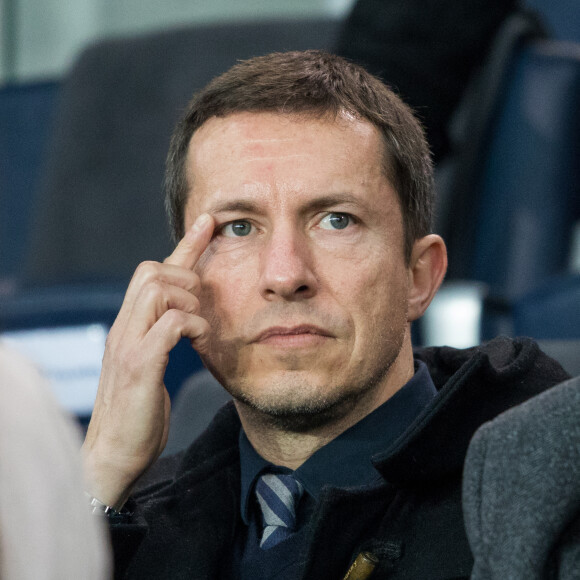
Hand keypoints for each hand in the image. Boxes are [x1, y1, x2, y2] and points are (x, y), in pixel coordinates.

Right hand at [82, 214, 213, 508]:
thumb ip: (162, 337)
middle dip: (186, 276)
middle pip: (151, 270)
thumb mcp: (151, 366)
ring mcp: (127, 345)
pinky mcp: (139, 367)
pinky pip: (169, 324)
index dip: (185, 245)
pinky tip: (199, 339)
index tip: (209, 223)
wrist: (113, 457)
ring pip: (157, 288)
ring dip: (188, 300)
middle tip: (201, 308)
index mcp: (129, 326)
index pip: (154, 272)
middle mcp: (123, 328)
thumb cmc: (139, 413)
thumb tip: (188, 319)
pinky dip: (191, 324)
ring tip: (198, 327)